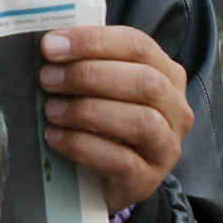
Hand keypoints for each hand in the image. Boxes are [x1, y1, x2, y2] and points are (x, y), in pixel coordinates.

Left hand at [40, 26, 193, 212]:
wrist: (101, 180)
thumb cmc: (97, 124)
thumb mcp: (96, 90)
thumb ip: (83, 65)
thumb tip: (47, 46)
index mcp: (165, 74)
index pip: (136, 45)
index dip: (92, 42)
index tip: (50, 45)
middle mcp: (175, 109)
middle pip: (143, 81)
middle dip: (88, 75)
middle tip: (47, 79)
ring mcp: (166, 146)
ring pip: (140, 121)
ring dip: (88, 111)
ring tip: (51, 110)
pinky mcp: (147, 179)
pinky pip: (121, 161)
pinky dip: (83, 146)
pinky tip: (55, 138)